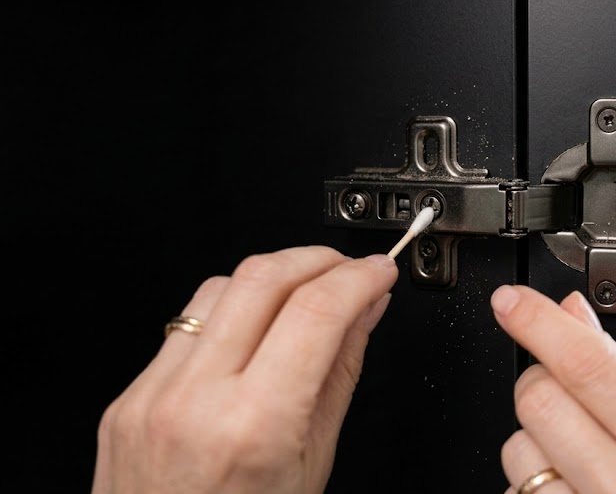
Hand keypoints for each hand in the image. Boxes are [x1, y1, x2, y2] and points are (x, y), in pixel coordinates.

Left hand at [91, 246, 397, 493]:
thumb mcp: (313, 463)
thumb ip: (339, 374)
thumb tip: (364, 313)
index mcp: (253, 426)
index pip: (316, 312)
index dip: (358, 278)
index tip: (378, 271)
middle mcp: (194, 401)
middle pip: (263, 279)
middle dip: (318, 259)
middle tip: (350, 269)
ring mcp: (152, 395)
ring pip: (220, 288)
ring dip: (274, 277)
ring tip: (306, 295)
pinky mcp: (129, 395)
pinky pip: (185, 325)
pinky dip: (232, 312)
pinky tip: (255, 330)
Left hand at [492, 286, 615, 493]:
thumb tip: (572, 315)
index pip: (590, 366)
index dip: (540, 324)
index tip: (511, 303)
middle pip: (539, 399)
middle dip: (541, 383)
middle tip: (568, 398)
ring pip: (516, 449)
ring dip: (532, 443)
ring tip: (578, 460)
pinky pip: (513, 491)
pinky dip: (531, 483)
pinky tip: (567, 490)